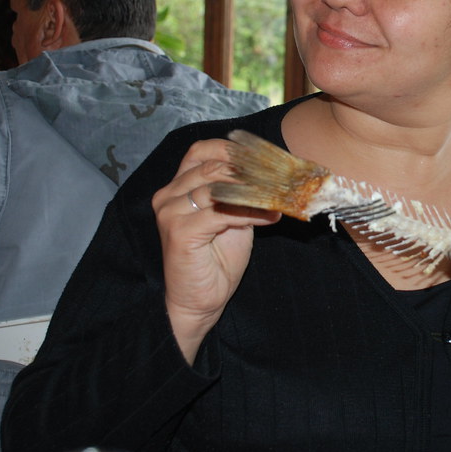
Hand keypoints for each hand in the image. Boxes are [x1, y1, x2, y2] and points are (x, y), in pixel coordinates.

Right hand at [152, 139, 279, 363]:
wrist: (198, 302)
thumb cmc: (215, 261)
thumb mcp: (233, 218)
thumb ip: (241, 195)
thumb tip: (273, 175)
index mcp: (177, 187)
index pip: (201, 151)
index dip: (233, 149)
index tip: (266, 156)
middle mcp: (168, 195)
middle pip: (213, 166)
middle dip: (251, 171)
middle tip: (282, 178)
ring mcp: (171, 212)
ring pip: (218, 187)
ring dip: (255, 191)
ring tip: (280, 196)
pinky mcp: (180, 231)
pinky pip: (222, 213)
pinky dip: (251, 212)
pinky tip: (271, 217)